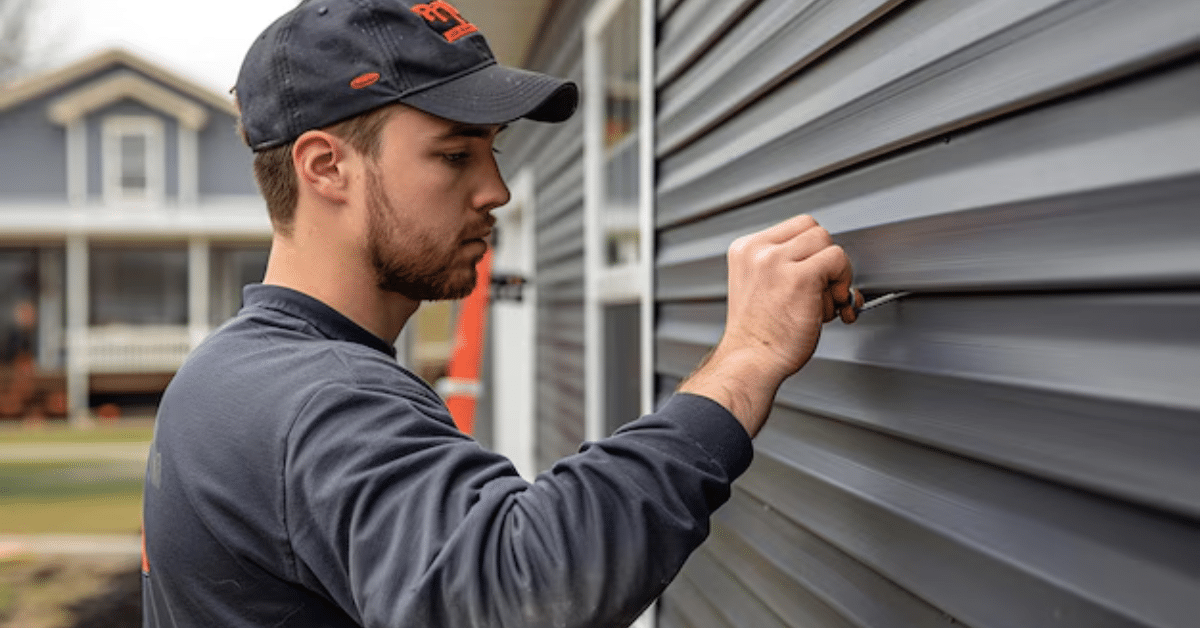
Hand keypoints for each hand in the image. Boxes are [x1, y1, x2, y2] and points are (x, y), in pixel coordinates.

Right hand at [679, 215, 857, 435]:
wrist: (750, 362)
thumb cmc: (759, 337)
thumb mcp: (760, 288)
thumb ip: (786, 268)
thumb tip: (829, 267)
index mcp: (745, 250)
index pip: (795, 228)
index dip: (810, 252)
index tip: (812, 278)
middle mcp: (758, 251)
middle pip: (814, 231)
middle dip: (824, 261)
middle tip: (819, 293)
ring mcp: (777, 261)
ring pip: (828, 243)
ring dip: (834, 275)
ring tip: (819, 305)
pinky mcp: (800, 277)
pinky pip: (838, 260)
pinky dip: (842, 284)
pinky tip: (829, 308)